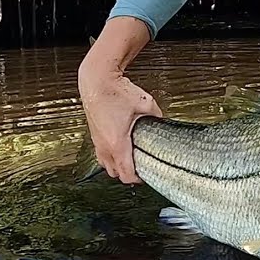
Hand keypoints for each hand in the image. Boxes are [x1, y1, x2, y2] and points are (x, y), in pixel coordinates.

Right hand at [78, 18, 161, 184]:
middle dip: (129, 173)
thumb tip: (165, 124)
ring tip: (131, 158)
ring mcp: (97, 141)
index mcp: (117, 143)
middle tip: (142, 166)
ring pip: (106, 165)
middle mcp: (104, 146)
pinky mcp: (94, 135)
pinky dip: (111, 157)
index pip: (126, 175)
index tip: (147, 174)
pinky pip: (101, 155)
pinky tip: (121, 147)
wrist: (96, 80)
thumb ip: (158, 118)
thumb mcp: (146, 104)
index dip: (138, 179)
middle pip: (116, 174)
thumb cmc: (116, 91)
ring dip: (118, 166)